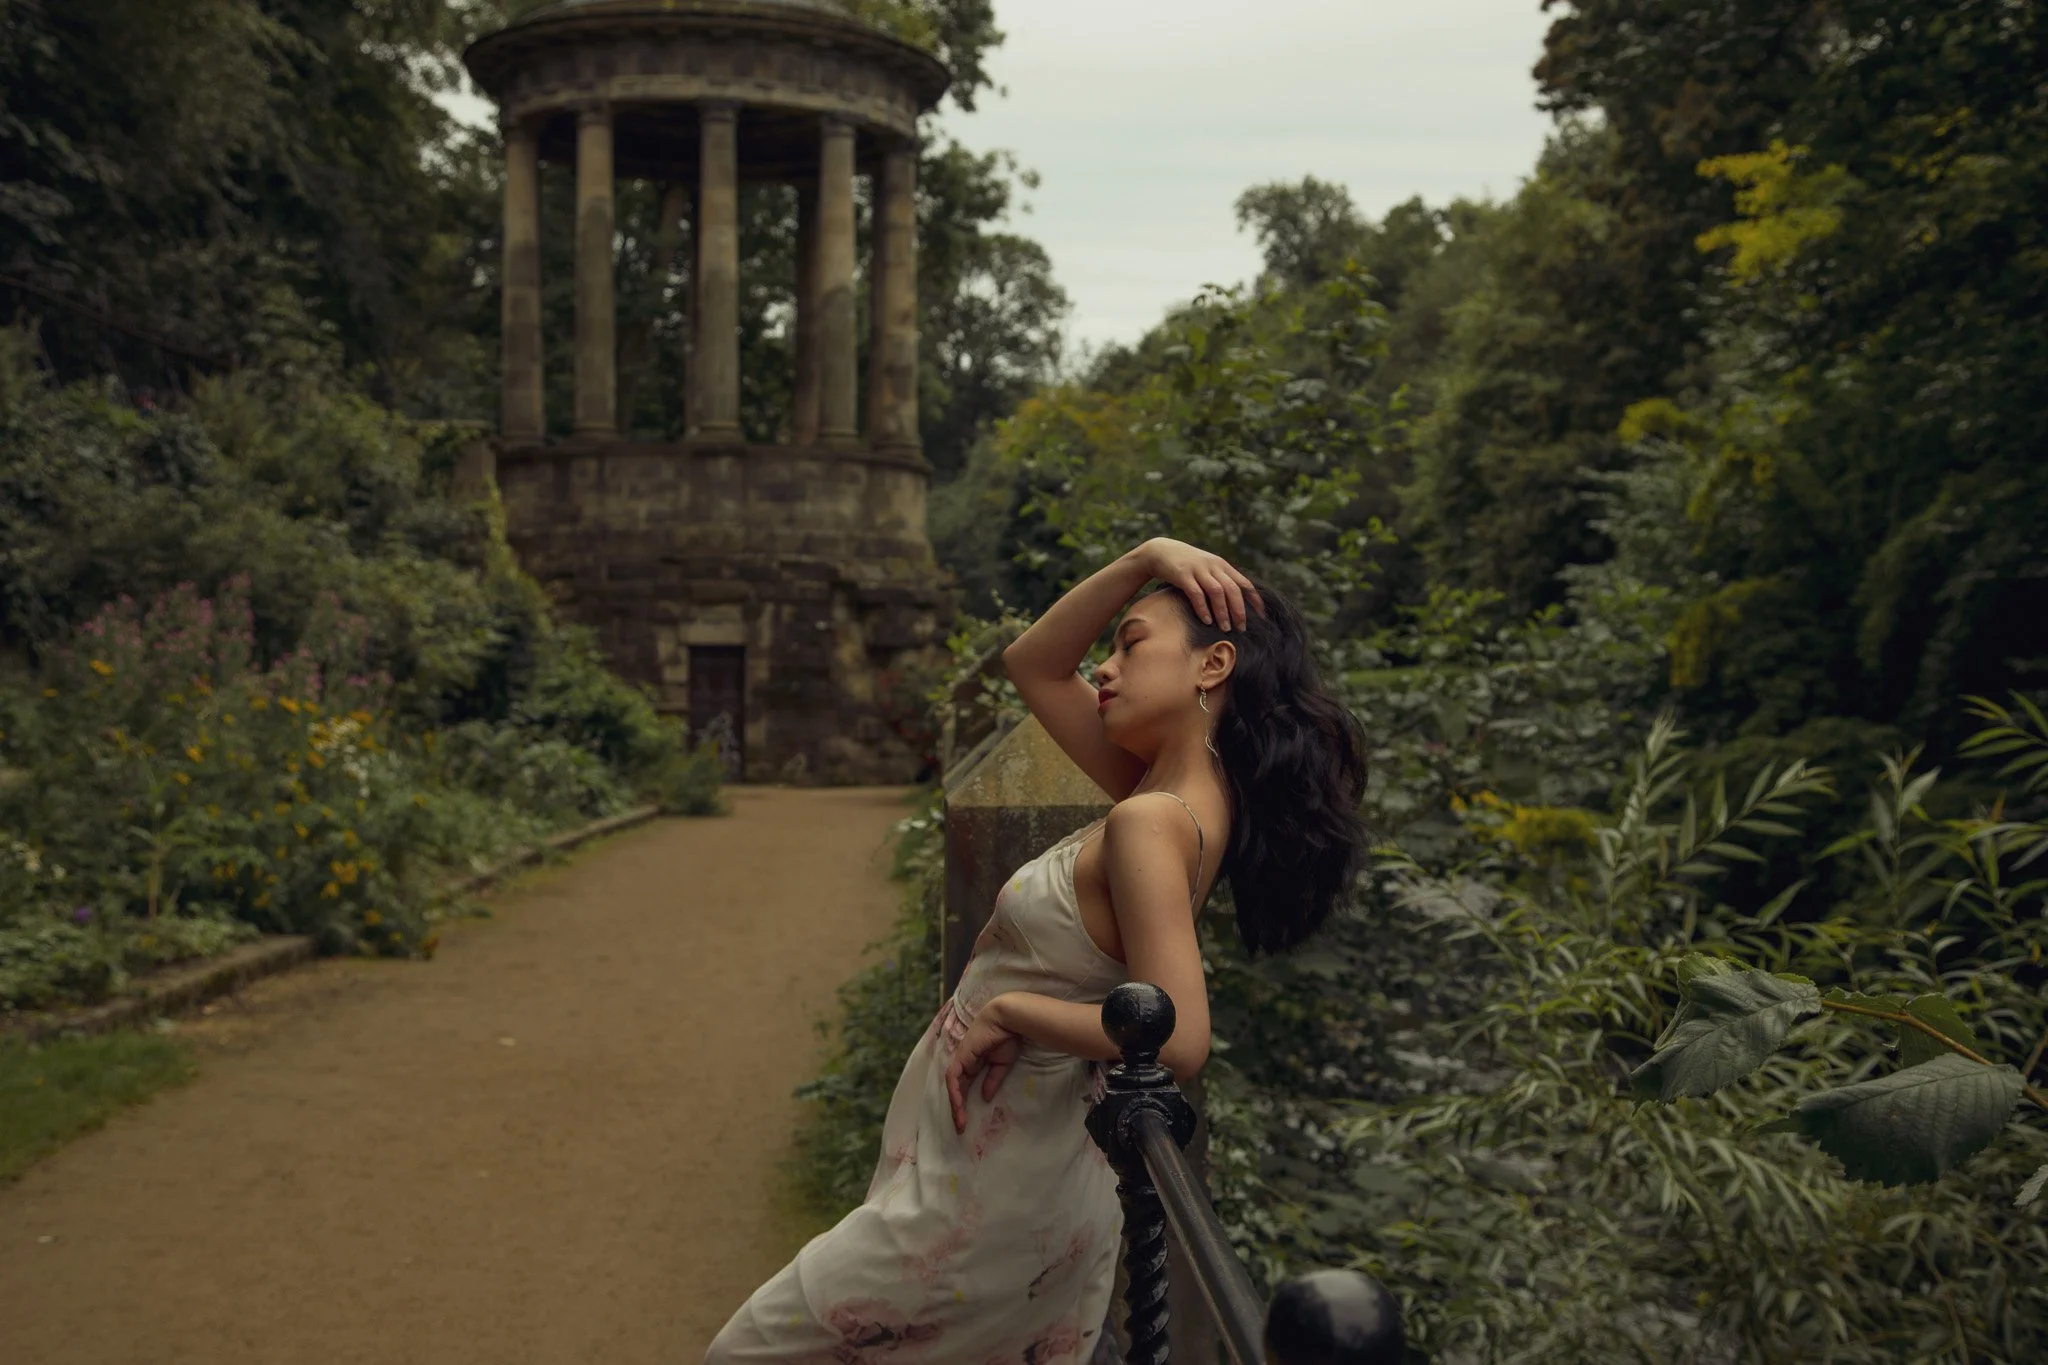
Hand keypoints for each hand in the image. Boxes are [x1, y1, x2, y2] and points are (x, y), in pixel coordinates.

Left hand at [944, 1003, 1023, 1133]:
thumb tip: (985, 1097)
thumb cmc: (1007, 1038)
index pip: (965, 1086)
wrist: (1007, 1020)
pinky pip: (953, 1077)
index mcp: (975, 1063)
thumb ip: (992, 1080)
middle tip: (961, 1128)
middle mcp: (966, 1062)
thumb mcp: (1002, 1065)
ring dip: (955, 1104)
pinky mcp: (962, 1056)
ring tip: (960, 1122)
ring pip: (953, 1085)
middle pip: (957, 1089)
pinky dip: (954, 1091)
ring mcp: (962, 1059)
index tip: (968, 1121)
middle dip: (957, 1109)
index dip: (964, 1103)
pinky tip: (958, 1104)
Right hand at [1136, 538, 1263, 630]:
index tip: (1262, 617)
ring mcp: (1198, 569)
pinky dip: (1203, 608)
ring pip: (1217, 592)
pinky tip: (1207, 621)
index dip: (1255, 600)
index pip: (1245, 583)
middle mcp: (1213, 566)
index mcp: (1222, 565)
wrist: (1160, 551)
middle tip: (1241, 628)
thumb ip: (1220, 580)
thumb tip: (1236, 604)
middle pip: (1233, 589)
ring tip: (1225, 628)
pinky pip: (1196, 594)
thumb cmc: (1186, 565)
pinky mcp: (1183, 575)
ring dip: (1223, 612)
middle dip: (1239, 610)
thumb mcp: (1207, 568)